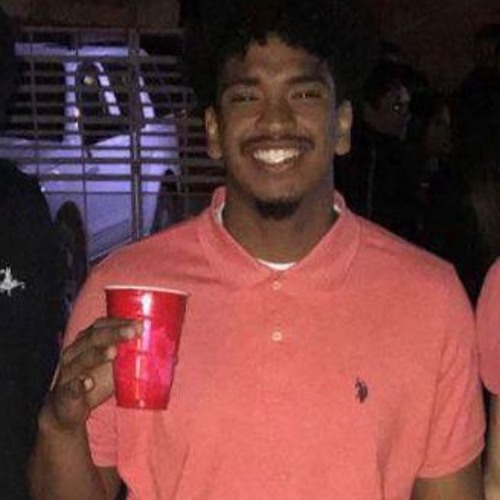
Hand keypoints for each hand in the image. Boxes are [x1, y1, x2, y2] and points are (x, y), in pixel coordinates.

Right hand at [41, 318, 141, 432]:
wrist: (68, 410)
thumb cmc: (95, 380)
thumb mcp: (116, 367)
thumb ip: (135, 357)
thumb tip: (169, 354)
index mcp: (87, 342)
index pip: (101, 325)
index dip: (119, 322)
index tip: (140, 323)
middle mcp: (74, 353)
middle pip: (92, 338)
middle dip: (113, 333)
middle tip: (133, 332)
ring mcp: (67, 372)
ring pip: (80, 360)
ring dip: (97, 355)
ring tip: (113, 352)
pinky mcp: (64, 394)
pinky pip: (69, 388)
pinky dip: (79, 385)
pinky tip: (88, 382)